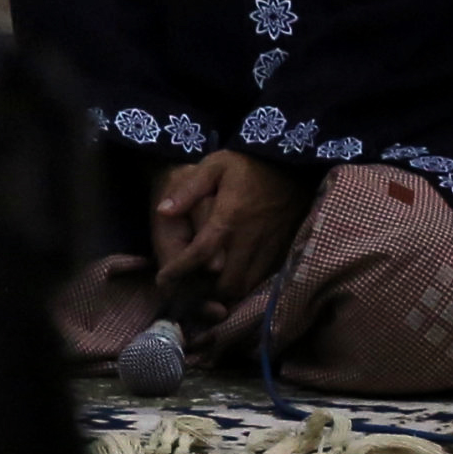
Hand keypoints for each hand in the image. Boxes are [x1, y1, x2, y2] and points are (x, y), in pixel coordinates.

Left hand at [151, 149, 312, 314]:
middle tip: (191, 288)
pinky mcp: (283, 248)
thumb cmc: (246, 164)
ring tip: (210, 287)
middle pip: (228, 281)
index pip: (201, 254)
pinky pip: (264, 277)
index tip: (165, 280)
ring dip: (228, 291)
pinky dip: (247, 283)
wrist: (290, 163)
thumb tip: (162, 211)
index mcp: (228, 218)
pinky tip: (233, 277)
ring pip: (248, 284)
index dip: (180, 270)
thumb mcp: (213, 166)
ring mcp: (269, 246)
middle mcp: (250, 238)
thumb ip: (188, 191)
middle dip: (208, 291)